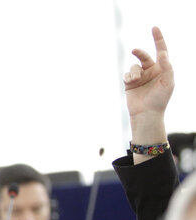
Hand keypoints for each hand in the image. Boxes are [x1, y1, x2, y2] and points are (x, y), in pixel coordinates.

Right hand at [124, 27, 172, 154]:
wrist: (146, 114)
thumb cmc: (160, 99)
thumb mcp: (168, 82)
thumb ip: (166, 66)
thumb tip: (161, 53)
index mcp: (162, 69)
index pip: (161, 50)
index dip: (158, 39)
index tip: (154, 28)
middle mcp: (151, 71)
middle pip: (144, 56)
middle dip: (139, 53)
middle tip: (135, 51)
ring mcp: (140, 77)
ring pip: (134, 66)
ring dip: (134, 71)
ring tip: (135, 80)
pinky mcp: (130, 83)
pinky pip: (127, 74)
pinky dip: (128, 76)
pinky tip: (130, 82)